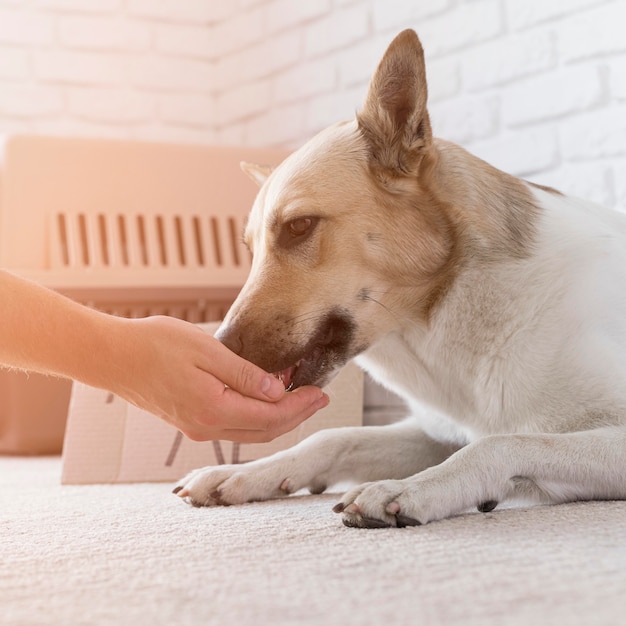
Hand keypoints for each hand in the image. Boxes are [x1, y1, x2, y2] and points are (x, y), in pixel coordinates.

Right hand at [105, 316, 329, 442]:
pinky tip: (266, 398)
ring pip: (251, 432)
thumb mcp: (207, 350)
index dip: (301, 406)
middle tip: (320, 397)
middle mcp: (207, 427)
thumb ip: (245, 374)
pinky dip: (257, 416)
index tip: (322, 392)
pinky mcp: (191, 421)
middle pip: (265, 430)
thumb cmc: (155, 345)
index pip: (271, 416)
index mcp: (214, 410)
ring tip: (300, 397)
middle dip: (296, 415)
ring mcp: (197, 428)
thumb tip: (277, 391)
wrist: (112, 357)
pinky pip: (235, 426)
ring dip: (278, 417)